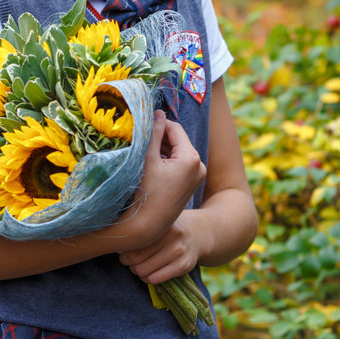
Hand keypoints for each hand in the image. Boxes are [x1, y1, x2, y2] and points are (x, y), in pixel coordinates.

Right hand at [114, 111, 205, 253]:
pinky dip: (165, 161)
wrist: (147, 226)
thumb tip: (157, 112)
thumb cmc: (145, 191)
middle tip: (140, 141)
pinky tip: (150, 166)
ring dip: (161, 149)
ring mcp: (196, 177)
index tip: (141, 127)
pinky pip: (178, 163)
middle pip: (177, 140)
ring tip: (143, 154)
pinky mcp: (190, 184)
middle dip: (159, 138)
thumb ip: (153, 132)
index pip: (174, 128)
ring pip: (176, 152)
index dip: (157, 124)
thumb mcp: (147, 158)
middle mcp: (199, 166)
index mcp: (191, 158)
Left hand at [119, 209, 203, 284]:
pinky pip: (156, 279)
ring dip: (136, 271)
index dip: (122, 248)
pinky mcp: (184, 265)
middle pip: (135, 257)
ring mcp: (179, 251)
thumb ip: (139, 223)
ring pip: (144, 270)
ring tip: (137, 266)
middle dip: (127, 262)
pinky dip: (147, 279)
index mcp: (161, 220)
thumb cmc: (170, 225)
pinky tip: (148, 273)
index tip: (121, 248)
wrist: (201, 233)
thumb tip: (111, 238)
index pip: (132, 240)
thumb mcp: (158, 217)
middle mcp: (172, 234)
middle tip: (127, 259)